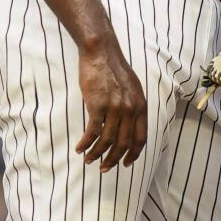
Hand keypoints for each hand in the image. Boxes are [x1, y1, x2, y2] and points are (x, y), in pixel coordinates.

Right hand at [74, 38, 146, 171]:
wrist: (101, 52)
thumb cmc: (114, 68)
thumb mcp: (132, 88)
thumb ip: (133, 106)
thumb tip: (128, 125)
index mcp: (141, 106)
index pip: (140, 138)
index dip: (133, 154)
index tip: (125, 163)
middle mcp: (130, 110)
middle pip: (123, 144)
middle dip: (113, 160)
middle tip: (104, 168)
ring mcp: (114, 108)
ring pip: (107, 141)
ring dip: (97, 154)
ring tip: (89, 160)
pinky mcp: (97, 105)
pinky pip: (92, 132)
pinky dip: (86, 143)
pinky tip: (80, 148)